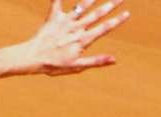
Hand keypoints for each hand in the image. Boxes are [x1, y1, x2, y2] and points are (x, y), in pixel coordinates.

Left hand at [15, 0, 130, 75]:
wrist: (32, 57)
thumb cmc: (53, 65)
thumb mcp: (76, 66)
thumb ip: (96, 61)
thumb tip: (114, 60)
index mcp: (83, 40)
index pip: (104, 28)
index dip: (117, 21)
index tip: (127, 13)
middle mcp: (76, 28)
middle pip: (97, 14)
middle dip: (110, 5)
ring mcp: (65, 21)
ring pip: (82, 6)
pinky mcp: (53, 18)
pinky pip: (57, 2)